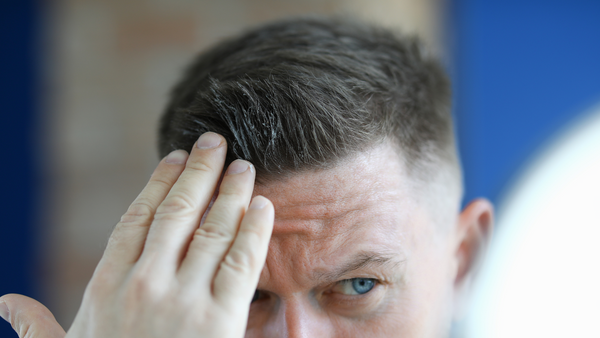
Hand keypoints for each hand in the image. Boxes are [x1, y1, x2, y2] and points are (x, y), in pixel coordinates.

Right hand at [0, 132, 274, 337]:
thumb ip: (35, 329)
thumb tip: (5, 304)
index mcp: (107, 287)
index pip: (135, 219)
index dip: (158, 183)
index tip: (174, 158)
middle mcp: (144, 285)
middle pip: (177, 213)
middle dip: (198, 172)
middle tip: (215, 142)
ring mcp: (184, 302)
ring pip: (212, 230)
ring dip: (230, 192)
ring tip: (243, 165)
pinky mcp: (220, 323)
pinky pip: (242, 264)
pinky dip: (253, 231)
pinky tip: (262, 206)